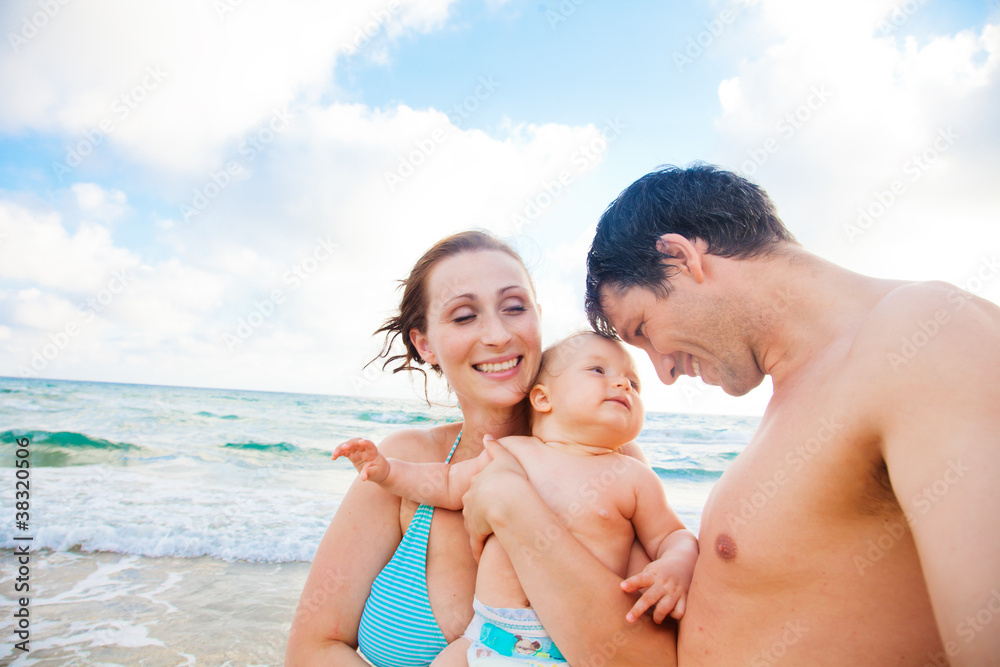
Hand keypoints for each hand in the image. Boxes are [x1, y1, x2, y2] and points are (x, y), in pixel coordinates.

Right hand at [331, 438, 389, 482]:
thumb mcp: (375, 473)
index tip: (361, 441)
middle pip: (356, 442)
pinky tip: (333, 458)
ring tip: (334, 455)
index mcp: (372, 452)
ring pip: (348, 445)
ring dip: (341, 448)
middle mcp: (364, 449)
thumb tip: (363, 478)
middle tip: (343, 448)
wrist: (378, 470)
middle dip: (350, 443)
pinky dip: (339, 453)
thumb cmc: (378, 471)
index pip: (369, 445)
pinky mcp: (352, 454)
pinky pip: (344, 451)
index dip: (366, 442)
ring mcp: (358, 450)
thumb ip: (368, 473)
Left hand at [462, 435, 527, 560]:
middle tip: (488, 521)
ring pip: (473, 526)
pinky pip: (476, 544)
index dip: (484, 495)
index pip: (477, 490)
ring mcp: (472, 516)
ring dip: (479, 533)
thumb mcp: (505, 458)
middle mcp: (470, 499)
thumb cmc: (511, 478)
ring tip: (487, 540)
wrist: (507, 500)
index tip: (489, 502)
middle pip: (472, 507)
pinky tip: (481, 557)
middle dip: (477, 514)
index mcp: (476, 482)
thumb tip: (488, 435)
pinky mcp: (476, 532)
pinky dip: (478, 550)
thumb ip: (496, 447)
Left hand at [620, 557, 690, 623]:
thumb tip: (622, 589)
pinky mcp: (684, 597)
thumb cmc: (661, 570)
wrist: (683, 562)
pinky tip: (671, 613)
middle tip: (628, 619)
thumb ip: (637, 581)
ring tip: (656, 619)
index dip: (631, 582)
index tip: (622, 587)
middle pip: (649, 597)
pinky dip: (674, 615)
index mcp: (653, 575)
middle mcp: (663, 583)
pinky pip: (679, 612)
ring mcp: (674, 591)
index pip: (640, 578)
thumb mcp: (649, 571)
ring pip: (665, 608)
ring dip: (658, 616)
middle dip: (638, 609)